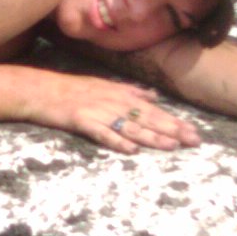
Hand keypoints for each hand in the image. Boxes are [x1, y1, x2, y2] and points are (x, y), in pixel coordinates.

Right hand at [39, 74, 201, 154]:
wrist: (42, 90)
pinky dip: (117, 141)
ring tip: (171, 146)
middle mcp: (114, 102)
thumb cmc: (73, 89)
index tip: (194, 132)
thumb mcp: (105, 85)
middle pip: (147, 118)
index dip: (174, 121)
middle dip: (172, 130)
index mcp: (121, 95)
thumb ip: (131, 91)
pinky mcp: (82, 121)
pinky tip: (131, 150)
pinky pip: (102, 133)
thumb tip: (154, 97)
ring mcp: (98, 112)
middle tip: (194, 141)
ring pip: (130, 126)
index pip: (154, 110)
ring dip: (151, 137)